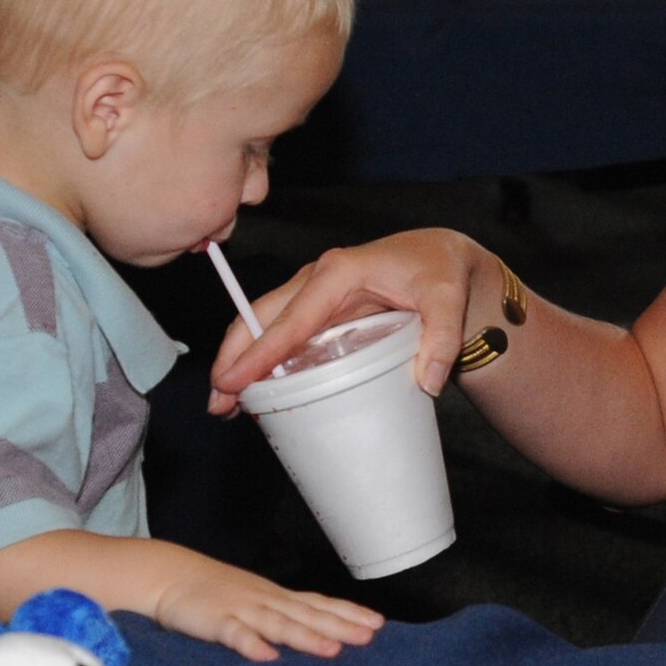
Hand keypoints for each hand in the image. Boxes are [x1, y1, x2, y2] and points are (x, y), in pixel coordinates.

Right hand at [154, 556, 383, 661]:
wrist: (171, 575)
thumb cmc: (217, 591)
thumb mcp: (256, 600)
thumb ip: (283, 614)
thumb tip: (318, 628)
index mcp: (278, 597)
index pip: (320, 604)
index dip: (349, 613)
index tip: (379, 623)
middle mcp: (267, 600)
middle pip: (309, 614)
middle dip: (341, 625)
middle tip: (370, 636)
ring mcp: (242, 609)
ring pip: (280, 624)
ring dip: (306, 637)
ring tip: (333, 650)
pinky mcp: (215, 621)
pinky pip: (235, 634)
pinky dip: (251, 645)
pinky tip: (267, 656)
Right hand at [210, 228, 490, 409]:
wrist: (440, 258)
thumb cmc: (440, 272)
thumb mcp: (449, 299)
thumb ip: (444, 338)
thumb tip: (428, 381)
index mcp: (340, 273)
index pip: (292, 317)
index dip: (260, 351)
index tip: (232, 381)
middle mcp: (318, 280)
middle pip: (261, 317)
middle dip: (234, 357)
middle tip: (217, 402)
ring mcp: (314, 295)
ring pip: (264, 325)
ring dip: (240, 361)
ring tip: (224, 407)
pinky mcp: (319, 311)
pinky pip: (282, 334)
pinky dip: (261, 360)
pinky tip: (254, 392)